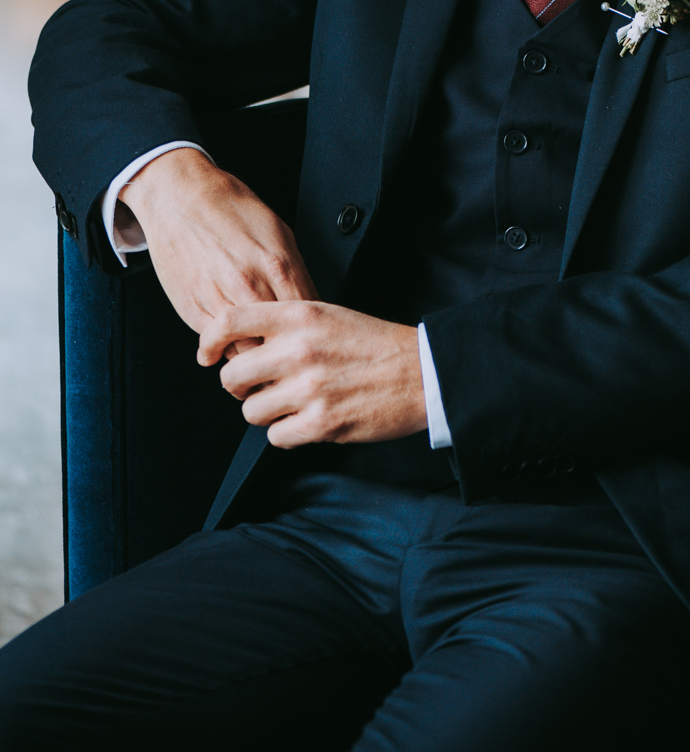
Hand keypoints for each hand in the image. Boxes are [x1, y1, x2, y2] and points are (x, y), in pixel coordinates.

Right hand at [120, 147, 318, 338]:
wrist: (180, 196)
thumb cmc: (229, 209)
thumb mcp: (278, 231)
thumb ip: (295, 271)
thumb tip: (309, 302)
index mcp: (277, 265)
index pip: (305, 318)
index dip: (309, 331)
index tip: (308, 335)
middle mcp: (248, 285)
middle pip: (278, 340)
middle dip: (285, 347)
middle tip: (286, 348)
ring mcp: (219, 300)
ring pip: (247, 351)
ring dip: (255, 353)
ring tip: (258, 344)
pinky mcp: (192, 310)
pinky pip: (218, 345)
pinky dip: (228, 347)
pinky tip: (233, 335)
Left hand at [198, 302, 427, 447]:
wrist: (421, 372)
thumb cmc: (374, 343)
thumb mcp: (327, 314)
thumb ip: (285, 324)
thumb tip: (242, 344)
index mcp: (300, 316)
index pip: (231, 321)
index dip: (208, 340)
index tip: (207, 354)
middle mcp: (300, 350)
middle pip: (232, 376)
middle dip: (240, 387)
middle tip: (258, 387)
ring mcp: (310, 388)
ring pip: (251, 411)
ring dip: (266, 412)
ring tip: (291, 403)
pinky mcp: (322, 423)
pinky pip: (276, 436)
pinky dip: (287, 433)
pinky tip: (306, 420)